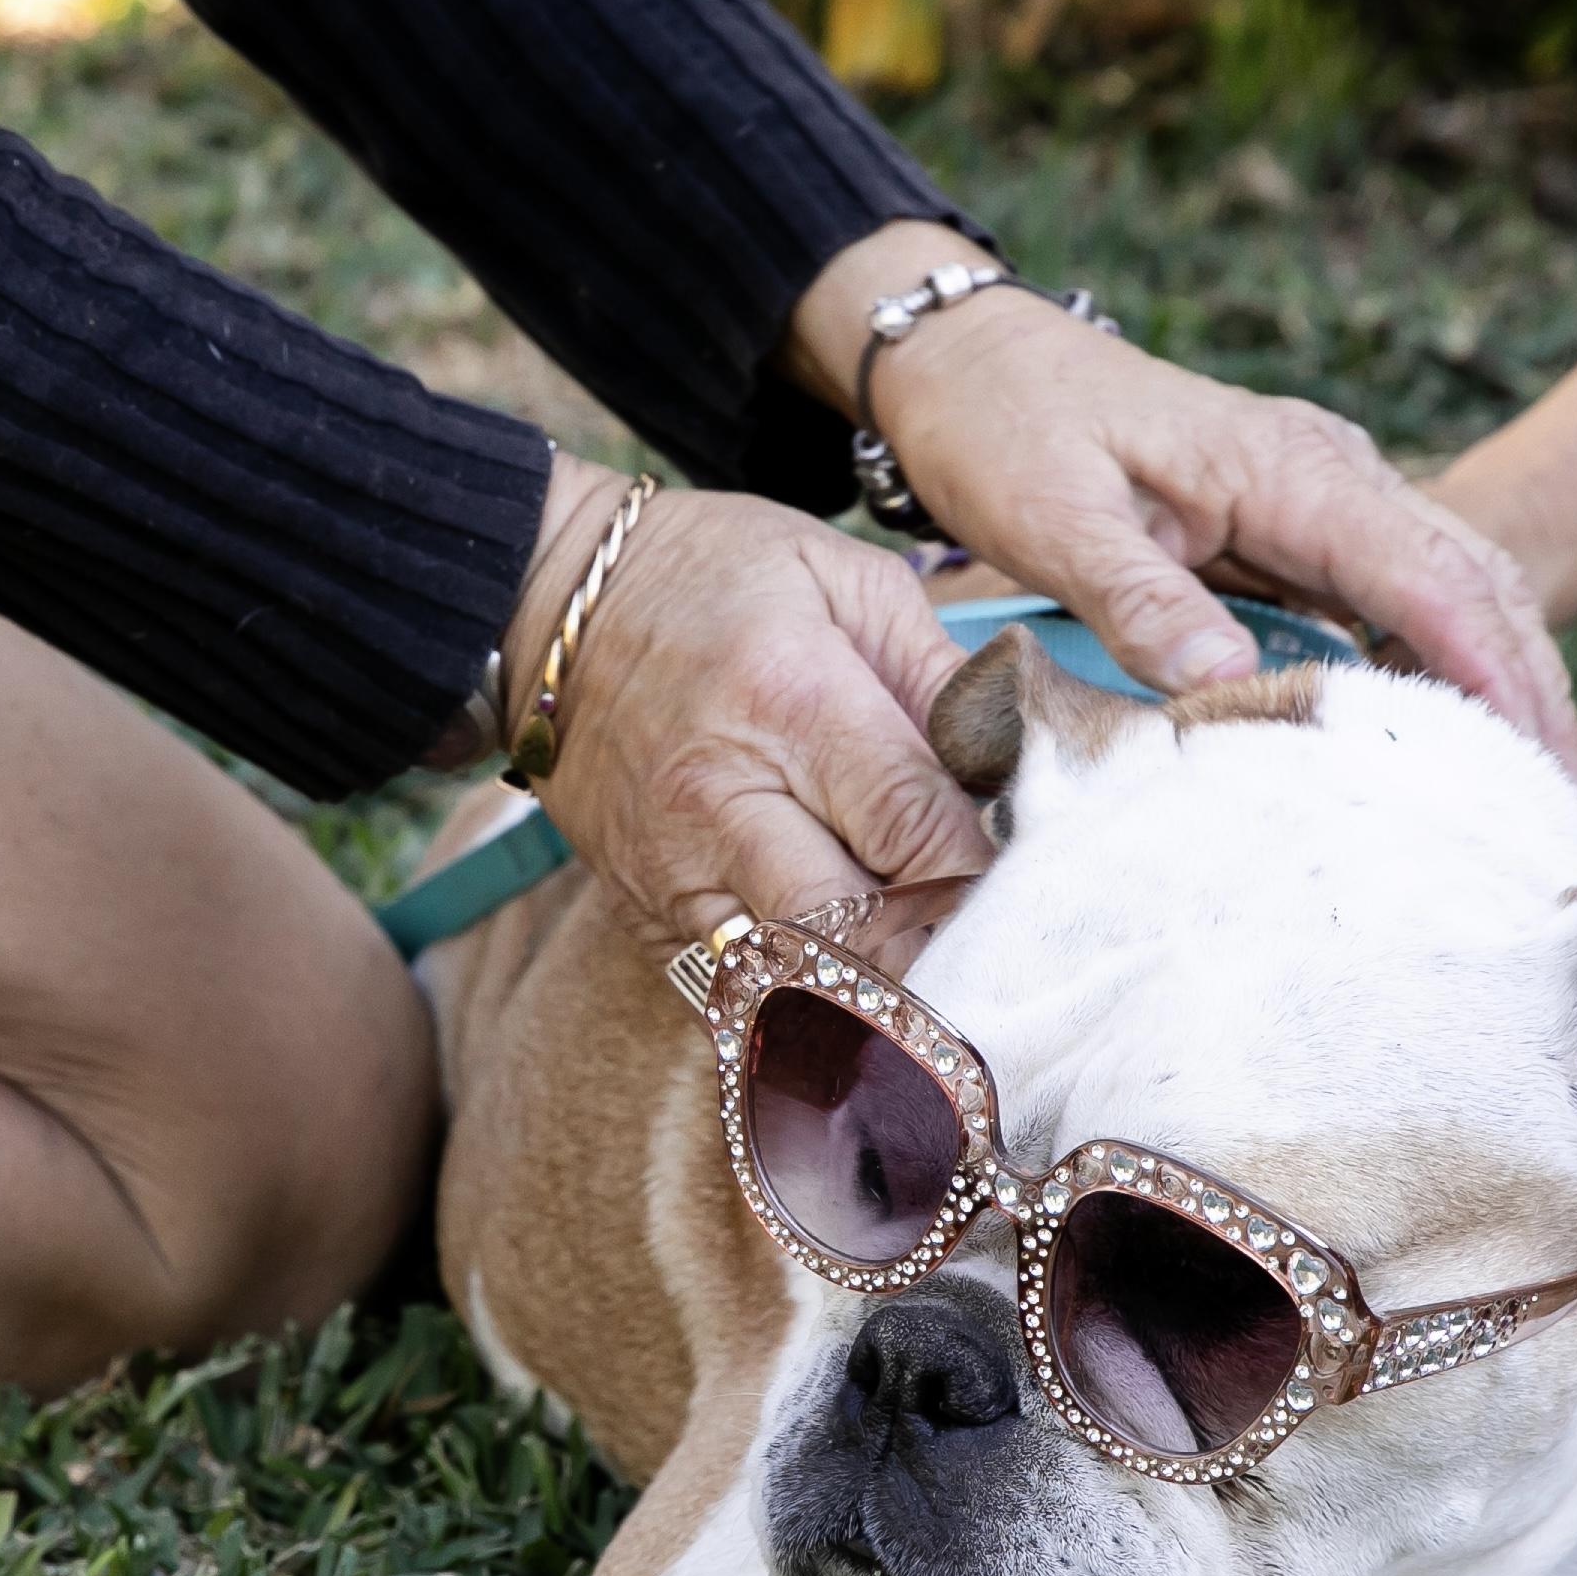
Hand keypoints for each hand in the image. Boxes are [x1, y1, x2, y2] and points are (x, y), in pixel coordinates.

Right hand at [502, 455, 987, 954]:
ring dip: (873, 990)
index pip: (914, 826)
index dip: (988, 872)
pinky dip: (803, 999)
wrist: (541, 602)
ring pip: (793, 977)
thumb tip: (1015, 762)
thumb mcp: (845, 577)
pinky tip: (854, 988)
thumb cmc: (714, 576)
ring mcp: (675, 867)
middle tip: (993, 947)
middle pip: (857, 927)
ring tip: (935, 977)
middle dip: (939, 948)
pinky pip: (737, 991)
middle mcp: (726, 798)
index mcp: (792, 701)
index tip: (1035, 884)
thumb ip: (938, 673)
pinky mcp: (643, 910)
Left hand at [784, 224, 1576, 808]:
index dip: (1489, 674)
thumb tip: (1229, 687)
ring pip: (1454, 592)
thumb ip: (1141, 600)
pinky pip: (1401, 601)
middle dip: (1534, 696)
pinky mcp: (1301, 527)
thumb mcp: (1053, 516)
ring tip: (1542, 798)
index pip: (1424, 576)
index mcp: (1289, 467)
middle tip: (1574, 813)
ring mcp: (1324, 497)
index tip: (1536, 765)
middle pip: (1474, 585)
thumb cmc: (1005, 426)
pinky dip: (1446, 670)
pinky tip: (1458, 746)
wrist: (973, 356)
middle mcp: (1330, 474)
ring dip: (1506, 687)